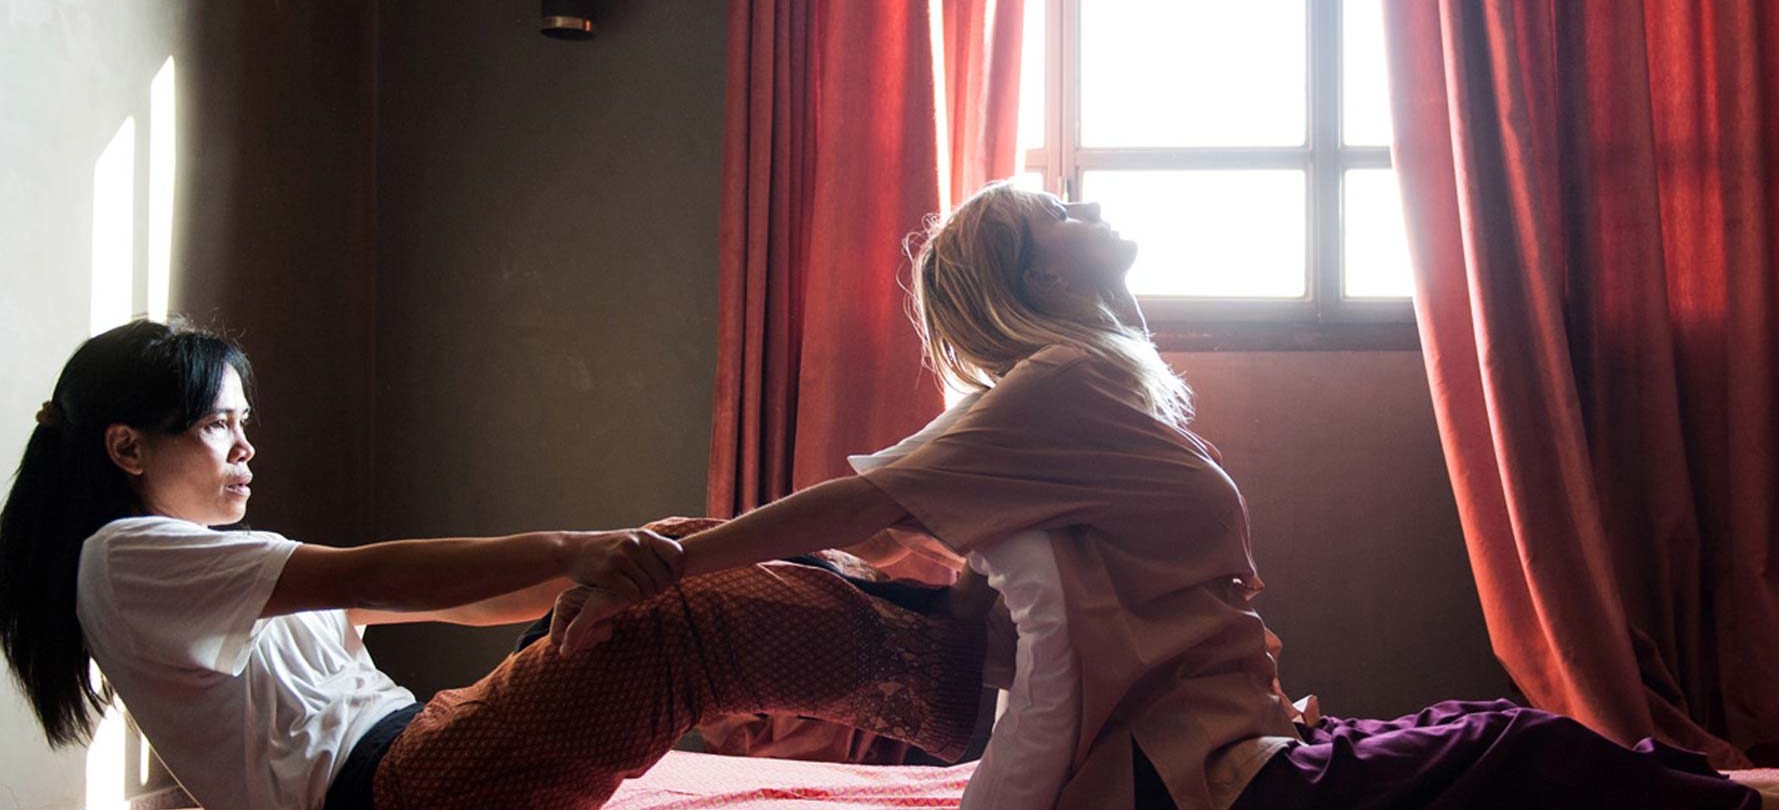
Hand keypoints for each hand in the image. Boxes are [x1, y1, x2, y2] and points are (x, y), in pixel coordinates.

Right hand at [550, 529, 683, 655]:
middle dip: (659, 589)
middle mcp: (634, 544)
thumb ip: (652, 548)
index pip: (677, 555)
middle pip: (663, 577)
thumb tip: (682, 561)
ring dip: (645, 596)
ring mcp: (620, 558)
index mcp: (645, 536)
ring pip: (648, 588)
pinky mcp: (607, 573)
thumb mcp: (631, 540)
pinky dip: (631, 599)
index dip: (677, 571)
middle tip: (651, 592)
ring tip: (637, 593)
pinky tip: (624, 595)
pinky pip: (632, 594)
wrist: (572, 550)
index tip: (670, 579)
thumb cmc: (607, 549)